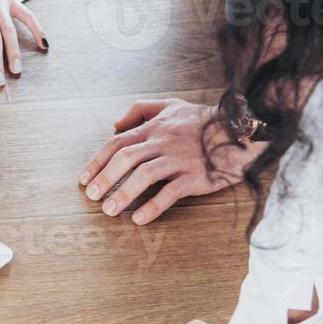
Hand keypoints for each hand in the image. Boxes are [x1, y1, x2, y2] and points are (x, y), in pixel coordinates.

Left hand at [79, 98, 263, 223]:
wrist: (238, 132)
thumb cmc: (202, 121)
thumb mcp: (170, 105)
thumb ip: (140, 110)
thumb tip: (115, 124)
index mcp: (154, 128)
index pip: (118, 143)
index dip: (98, 160)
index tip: (84, 178)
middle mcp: (163, 142)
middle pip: (126, 158)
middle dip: (105, 178)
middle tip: (91, 196)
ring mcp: (179, 160)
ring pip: (144, 175)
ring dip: (124, 193)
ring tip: (109, 210)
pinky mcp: (195, 177)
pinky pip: (170, 192)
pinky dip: (153, 206)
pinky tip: (139, 219)